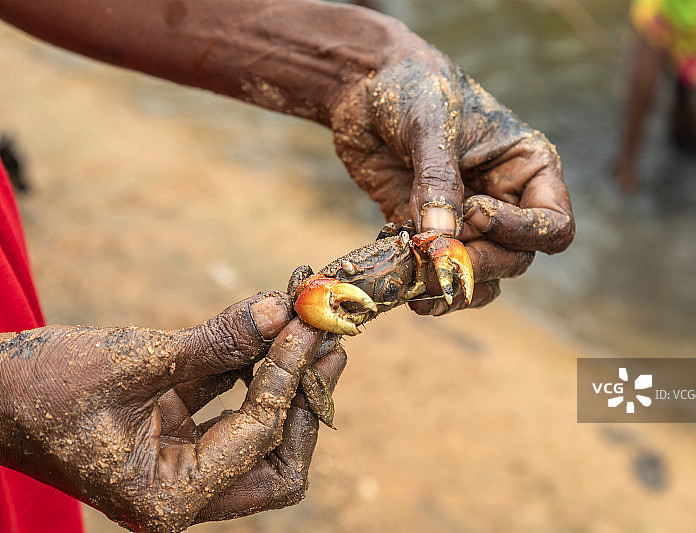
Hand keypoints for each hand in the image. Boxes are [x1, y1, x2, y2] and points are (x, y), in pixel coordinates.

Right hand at [0, 292, 346, 531]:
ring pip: (260, 438)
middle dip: (306, 403)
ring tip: (313, 334)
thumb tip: (281, 309)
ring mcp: (181, 464)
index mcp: (168, 497)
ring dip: (287, 384)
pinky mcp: (175, 432)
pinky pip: (229, 406)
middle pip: (277, 463)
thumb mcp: (132, 361)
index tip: (308, 326)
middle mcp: (182, 492)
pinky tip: (270, 333)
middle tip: (330, 347)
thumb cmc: (39, 388)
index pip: (257, 437)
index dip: (288, 377)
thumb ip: (214, 340)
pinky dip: (251, 371)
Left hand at [329, 34, 574, 310]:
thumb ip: (438, 181)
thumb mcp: (431, 124)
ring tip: (422, 288)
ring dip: (454, 285)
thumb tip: (442, 240)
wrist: (365, 87)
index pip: (552, 225)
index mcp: (528, 169)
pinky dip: (429, 287)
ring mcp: (469, 221)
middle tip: (438, 256)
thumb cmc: (414, 89)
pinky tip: (408, 291)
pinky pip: (443, 272)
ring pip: (481, 274)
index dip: (519, 231)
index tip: (473, 210)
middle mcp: (506, 201)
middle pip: (515, 258)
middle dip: (479, 262)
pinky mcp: (431, 233)